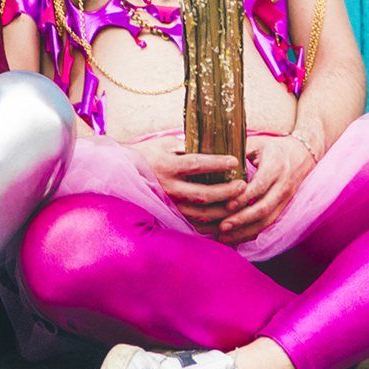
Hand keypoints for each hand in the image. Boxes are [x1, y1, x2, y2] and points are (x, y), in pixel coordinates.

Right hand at [128, 136, 248, 231]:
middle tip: (243, 185)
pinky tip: (227, 219)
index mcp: (167, 166)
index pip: (196, 165)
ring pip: (201, 214)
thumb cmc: (150, 153)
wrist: (126, 173)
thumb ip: (188, 146)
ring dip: (223, 211)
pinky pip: (195, 225)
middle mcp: (169, 188)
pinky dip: (213, 225)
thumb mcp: (166, 143)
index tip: (235, 161)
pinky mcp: (171, 215)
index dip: (217, 163)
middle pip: (202, 194)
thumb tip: (215, 144)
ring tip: (239, 202)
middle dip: (226, 192)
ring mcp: (170, 204)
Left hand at [216, 134, 317, 244]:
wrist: (303, 154)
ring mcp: (285, 199)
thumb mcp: (258, 144)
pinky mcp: (284, 208)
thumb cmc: (274, 148)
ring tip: (224, 236)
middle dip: (242, 219)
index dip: (244, 197)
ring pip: (267, 220)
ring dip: (245, 231)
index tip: (227, 205)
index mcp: (275, 167)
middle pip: (264, 208)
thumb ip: (239, 151)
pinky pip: (269, 224)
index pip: (260, 186)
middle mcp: (282, 185)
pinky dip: (252, 233)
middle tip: (222, 226)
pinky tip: (235, 238)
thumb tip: (212, 159)